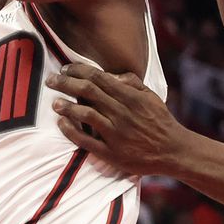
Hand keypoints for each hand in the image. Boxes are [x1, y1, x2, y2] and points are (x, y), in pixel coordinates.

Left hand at [46, 63, 182, 175]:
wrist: (173, 151)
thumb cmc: (159, 121)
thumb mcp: (150, 96)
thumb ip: (132, 82)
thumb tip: (111, 74)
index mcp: (131, 97)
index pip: (99, 78)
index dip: (78, 71)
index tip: (65, 69)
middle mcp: (122, 113)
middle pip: (88, 92)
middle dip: (66, 83)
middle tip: (51, 80)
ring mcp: (116, 134)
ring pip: (86, 115)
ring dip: (67, 107)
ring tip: (54, 102)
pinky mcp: (111, 153)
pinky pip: (87, 141)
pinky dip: (71, 131)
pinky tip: (61, 124)